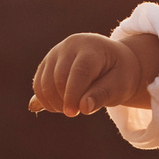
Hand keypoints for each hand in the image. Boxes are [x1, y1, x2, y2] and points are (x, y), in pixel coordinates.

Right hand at [29, 31, 157, 115]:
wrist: (113, 62)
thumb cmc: (119, 75)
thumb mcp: (120, 86)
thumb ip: (103, 95)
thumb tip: (83, 107)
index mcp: (92, 48)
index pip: (79, 71)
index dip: (74, 94)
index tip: (74, 113)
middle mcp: (70, 46)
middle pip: (58, 78)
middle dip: (65, 101)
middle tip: (78, 112)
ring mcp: (55, 53)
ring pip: (44, 83)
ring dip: (54, 102)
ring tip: (72, 108)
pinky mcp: (46, 63)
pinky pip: (38, 85)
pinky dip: (45, 100)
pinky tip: (60, 105)